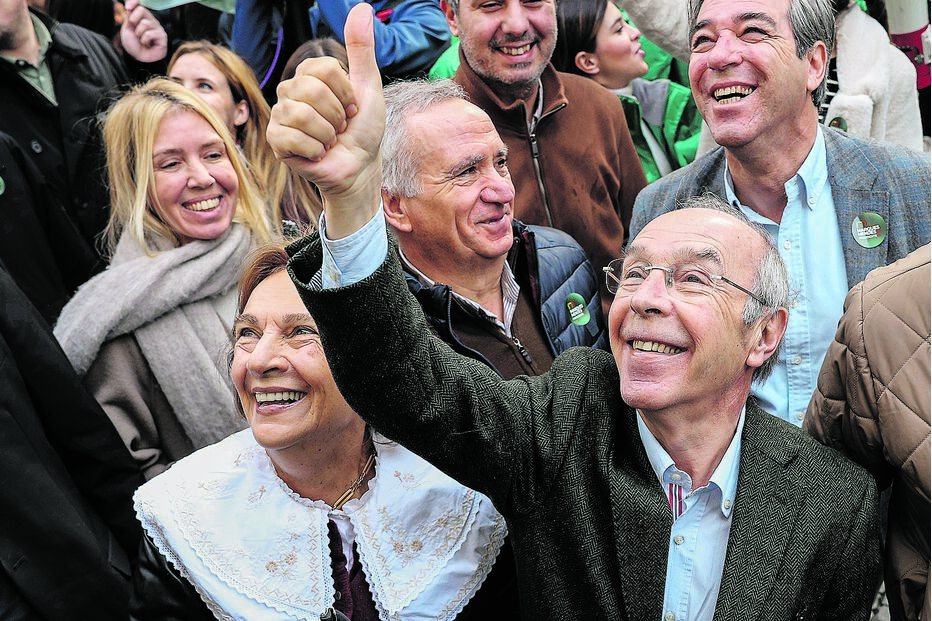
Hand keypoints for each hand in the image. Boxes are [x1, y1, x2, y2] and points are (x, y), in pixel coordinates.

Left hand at [120, 0, 167, 62]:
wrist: (138, 57)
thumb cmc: (133, 44)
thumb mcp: (128, 28)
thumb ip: (130, 16)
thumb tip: (130, 6)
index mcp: (142, 17)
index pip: (139, 5)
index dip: (134, 2)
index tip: (128, 7)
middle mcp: (151, 21)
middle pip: (142, 10)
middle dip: (134, 21)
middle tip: (135, 32)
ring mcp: (158, 28)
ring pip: (145, 23)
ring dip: (139, 34)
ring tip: (142, 41)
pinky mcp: (162, 37)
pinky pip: (149, 34)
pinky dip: (144, 41)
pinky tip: (148, 45)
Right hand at [267, 3, 384, 237]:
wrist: (359, 167)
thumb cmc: (363, 129)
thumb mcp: (368, 86)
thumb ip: (362, 50)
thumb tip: (361, 7)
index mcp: (309, 75)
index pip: (324, 68)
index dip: (346, 91)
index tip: (352, 106)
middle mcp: (290, 91)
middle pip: (311, 90)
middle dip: (337, 114)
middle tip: (341, 127)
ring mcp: (280, 115)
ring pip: (301, 114)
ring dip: (327, 134)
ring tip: (330, 140)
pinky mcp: (276, 141)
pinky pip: (292, 137)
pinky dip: (315, 149)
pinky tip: (318, 153)